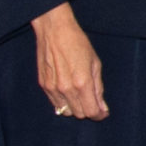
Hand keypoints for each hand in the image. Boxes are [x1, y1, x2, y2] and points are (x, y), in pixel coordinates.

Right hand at [32, 3, 107, 121]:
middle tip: (92, 100)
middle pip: (79, 114)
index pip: (91, 112)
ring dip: (75, 107)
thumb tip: (102, 108)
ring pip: (66, 111)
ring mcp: (52, 88)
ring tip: (80, 94)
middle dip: (88, 110)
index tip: (102, 112)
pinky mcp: (43, 85)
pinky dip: (64, 102)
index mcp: (82, 83)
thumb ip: (98, 88)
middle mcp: (66, 89)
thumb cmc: (78, 44)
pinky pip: (55, 103)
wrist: (54, 31)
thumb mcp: (95, 64)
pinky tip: (68, 91)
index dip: (99, 114)